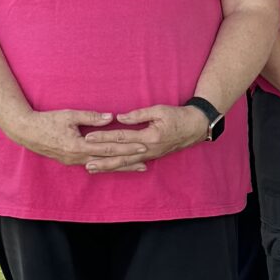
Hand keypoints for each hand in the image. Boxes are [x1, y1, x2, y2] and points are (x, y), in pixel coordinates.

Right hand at [9, 107, 142, 170]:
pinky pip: (93, 165)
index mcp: (78, 146)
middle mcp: (77, 157)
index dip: (126, 147)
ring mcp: (74, 161)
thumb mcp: (69, 115)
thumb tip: (111, 117)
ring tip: (136, 167)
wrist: (26, 132)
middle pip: (108, 161)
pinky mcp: (71, 161)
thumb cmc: (47, 121)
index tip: (142, 147)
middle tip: (146, 162)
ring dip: (119, 166)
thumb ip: (91, 117)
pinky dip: (106, 166)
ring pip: (102, 166)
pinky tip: (116, 166)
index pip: (108, 147)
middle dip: (128, 162)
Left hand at [88, 103, 212, 169]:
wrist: (195, 128)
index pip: (121, 137)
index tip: (88, 137)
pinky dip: (119, 167)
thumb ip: (138, 114)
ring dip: (107, 166)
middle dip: (101, 158)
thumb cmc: (178, 116)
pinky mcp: (150, 156)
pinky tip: (109, 169)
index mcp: (149, 137)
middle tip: (84, 161)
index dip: (104, 137)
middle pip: (120, 155)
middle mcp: (148, 150)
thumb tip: (119, 117)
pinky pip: (132, 164)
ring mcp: (150, 155)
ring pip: (125, 163)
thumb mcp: (159, 110)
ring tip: (91, 169)